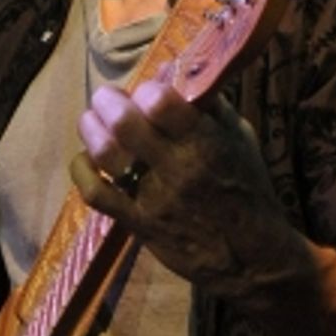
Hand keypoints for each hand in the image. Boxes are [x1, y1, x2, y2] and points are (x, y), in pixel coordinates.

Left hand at [72, 78, 298, 301]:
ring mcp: (153, 197)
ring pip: (106, 154)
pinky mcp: (136, 223)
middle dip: (109, 101)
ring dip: (92, 129)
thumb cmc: (249, 192)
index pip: (161, 102)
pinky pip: (96, 194)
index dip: (147, 89)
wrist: (252, 259)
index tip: (147, 92)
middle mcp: (176, 168)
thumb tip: (180, 76)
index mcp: (207, 143)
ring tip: (93, 121)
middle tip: (108, 98)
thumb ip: (212, 109)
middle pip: (125, 123)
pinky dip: (82, 170)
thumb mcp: (242, 141)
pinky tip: (86, 159)